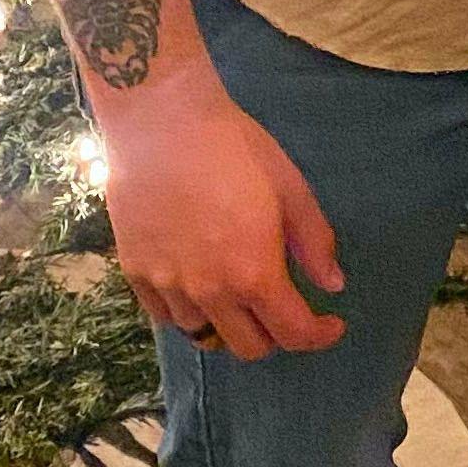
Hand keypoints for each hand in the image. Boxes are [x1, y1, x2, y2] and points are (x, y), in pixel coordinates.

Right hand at [102, 84, 347, 357]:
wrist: (161, 120)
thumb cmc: (232, 146)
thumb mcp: (290, 187)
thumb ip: (314, 242)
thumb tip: (332, 284)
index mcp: (254, 274)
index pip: (293, 334)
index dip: (319, 336)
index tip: (330, 323)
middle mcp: (210, 292)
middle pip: (248, 347)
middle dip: (275, 334)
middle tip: (282, 305)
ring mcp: (168, 284)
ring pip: (202, 335)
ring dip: (227, 325)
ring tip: (235, 298)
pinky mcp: (135, 270)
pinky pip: (163, 315)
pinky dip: (185, 312)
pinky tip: (195, 286)